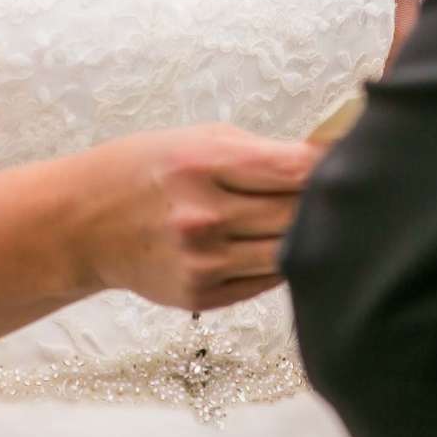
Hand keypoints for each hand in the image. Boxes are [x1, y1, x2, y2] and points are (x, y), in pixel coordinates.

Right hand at [70, 124, 321, 311]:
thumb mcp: (199, 140)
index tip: (351, 161)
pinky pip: (266, 282)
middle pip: (298, 214)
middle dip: (326, 203)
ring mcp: (203, 262)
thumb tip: (330, 158)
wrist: (85, 222)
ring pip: (289, 253)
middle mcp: (204, 217)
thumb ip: (262, 152)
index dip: (331, 166)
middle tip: (344, 193)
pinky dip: (280, 262)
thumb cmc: (147, 169)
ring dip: (308, 237)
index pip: (295, 169)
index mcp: (204, 165)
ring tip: (317, 221)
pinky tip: (275, 243)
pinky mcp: (202, 296)